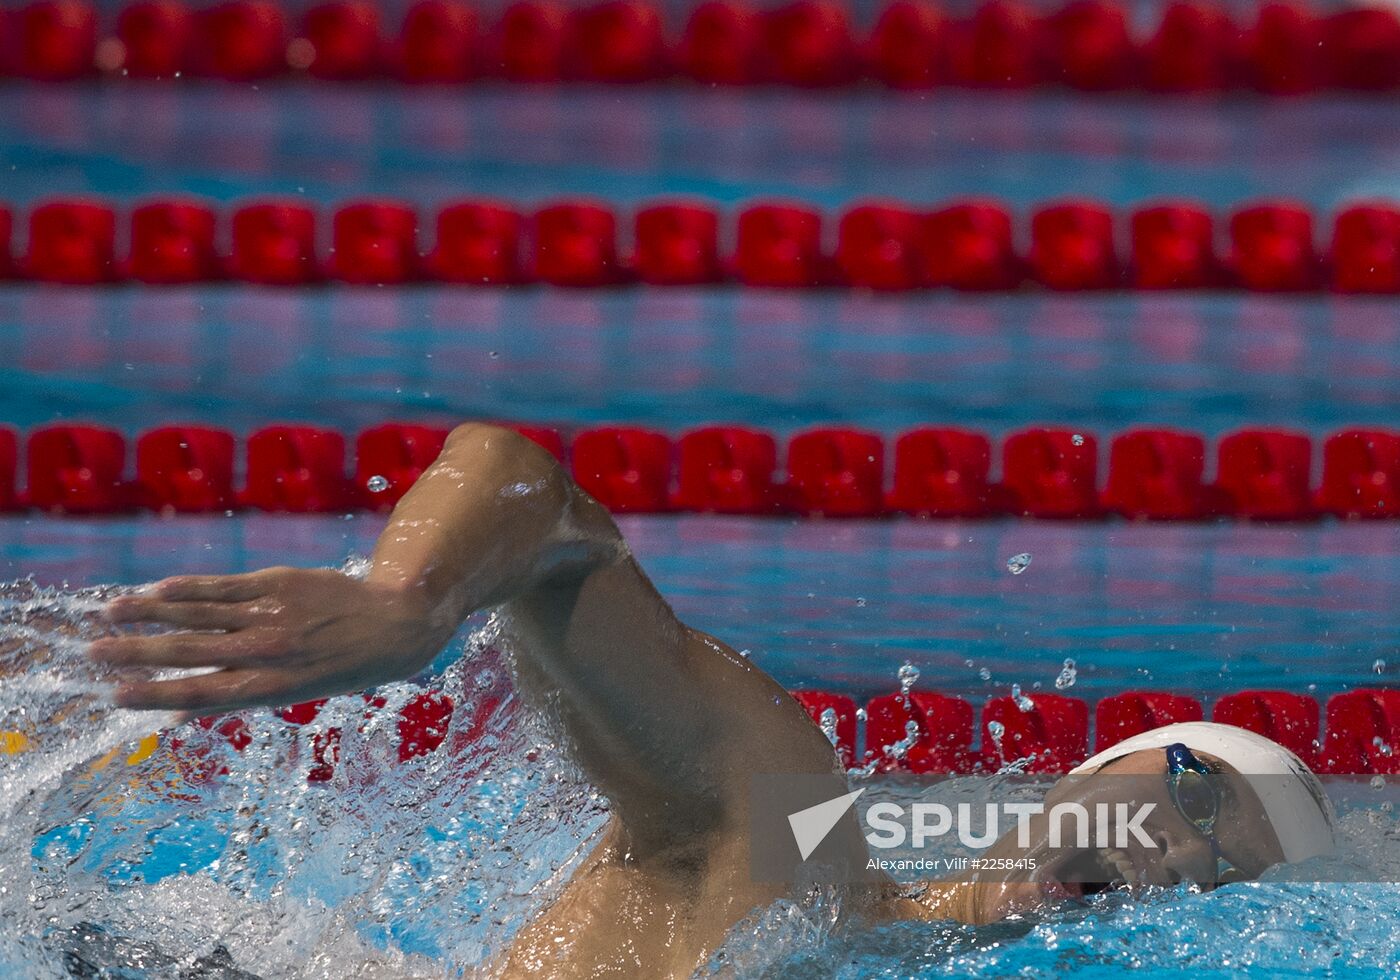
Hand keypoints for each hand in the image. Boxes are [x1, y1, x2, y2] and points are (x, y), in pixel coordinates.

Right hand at [89, 568, 449, 714]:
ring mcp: (272, 614)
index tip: (115, 696)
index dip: (155, 695)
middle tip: (90, 655)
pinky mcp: (278, 583)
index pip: (200, 693)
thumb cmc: (345, 664)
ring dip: (148, 613)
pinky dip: (187, 588)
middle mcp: (268, 651)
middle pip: (188, 651)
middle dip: (135, 654)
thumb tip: (180, 712)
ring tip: (107, 615)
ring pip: (198, 612)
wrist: (398, 623)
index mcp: (273, 687)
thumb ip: (243, 694)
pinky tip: (155, 589)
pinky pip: (224, 586)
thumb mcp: (300, 693)